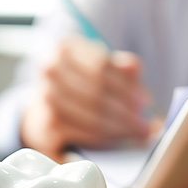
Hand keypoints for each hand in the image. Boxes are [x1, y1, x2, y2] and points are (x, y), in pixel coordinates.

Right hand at [21, 36, 150, 155]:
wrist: (40, 114)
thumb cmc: (75, 88)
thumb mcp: (96, 69)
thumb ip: (118, 66)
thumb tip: (134, 69)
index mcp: (63, 48)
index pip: (101, 66)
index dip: (127, 85)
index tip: (146, 101)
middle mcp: (49, 70)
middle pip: (97, 92)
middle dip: (127, 110)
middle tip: (147, 124)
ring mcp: (46, 98)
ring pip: (93, 115)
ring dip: (121, 127)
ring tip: (139, 133)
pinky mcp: (47, 126)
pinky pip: (84, 133)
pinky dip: (105, 138)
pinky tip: (118, 139)